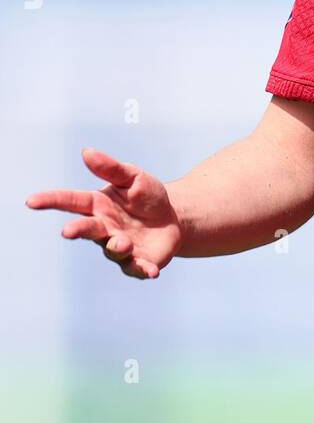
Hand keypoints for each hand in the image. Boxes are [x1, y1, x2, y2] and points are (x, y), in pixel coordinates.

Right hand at [25, 148, 182, 279]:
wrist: (173, 217)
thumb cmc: (146, 196)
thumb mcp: (133, 177)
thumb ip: (111, 168)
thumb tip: (86, 152)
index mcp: (98, 205)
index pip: (70, 201)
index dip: (50, 201)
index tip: (31, 202)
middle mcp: (104, 228)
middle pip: (86, 229)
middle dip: (77, 230)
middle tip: (68, 231)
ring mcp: (120, 247)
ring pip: (112, 250)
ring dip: (117, 246)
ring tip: (124, 242)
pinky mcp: (138, 262)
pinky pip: (138, 268)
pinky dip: (144, 270)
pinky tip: (152, 271)